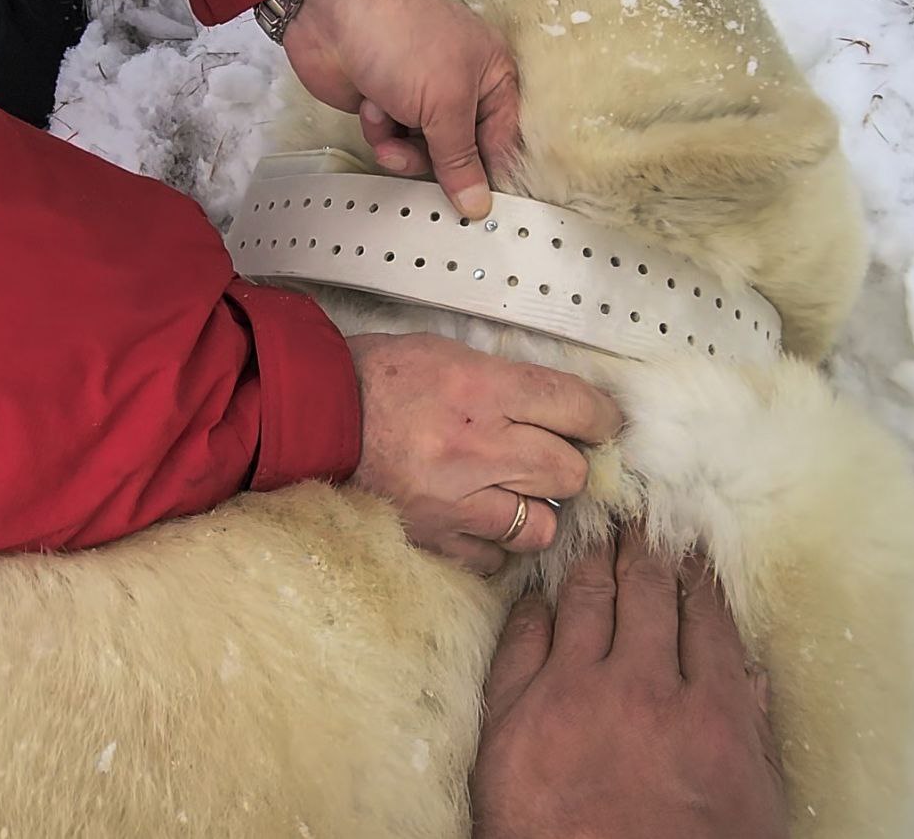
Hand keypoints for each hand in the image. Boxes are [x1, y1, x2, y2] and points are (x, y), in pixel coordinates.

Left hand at [283, 0, 518, 219]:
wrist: (332, 9)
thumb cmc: (404, 39)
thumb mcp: (445, 101)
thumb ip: (460, 159)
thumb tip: (478, 206)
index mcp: (492, 78)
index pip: (502, 143)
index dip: (488, 176)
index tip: (476, 209)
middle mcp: (461, 90)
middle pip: (459, 156)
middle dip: (434, 161)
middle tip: (415, 154)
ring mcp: (420, 98)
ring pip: (421, 154)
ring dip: (401, 148)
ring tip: (386, 124)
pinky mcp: (385, 106)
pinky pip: (391, 142)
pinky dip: (379, 130)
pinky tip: (370, 105)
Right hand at [347, 334, 621, 573]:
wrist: (311, 416)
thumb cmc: (380, 375)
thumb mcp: (447, 353)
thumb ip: (504, 381)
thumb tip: (558, 405)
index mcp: (483, 388)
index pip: (576, 408)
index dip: (602, 418)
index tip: (602, 424)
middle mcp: (479, 445)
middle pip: (570, 472)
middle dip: (567, 464)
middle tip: (549, 455)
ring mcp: (457, 498)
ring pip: (542, 525)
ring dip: (537, 510)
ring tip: (516, 494)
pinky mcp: (434, 535)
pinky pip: (496, 558)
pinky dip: (496, 543)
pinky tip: (481, 520)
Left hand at [472, 529, 787, 838]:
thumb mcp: (749, 813)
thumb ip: (751, 735)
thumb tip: (746, 670)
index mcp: (710, 717)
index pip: (707, 619)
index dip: (700, 575)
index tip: (695, 545)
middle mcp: (642, 690)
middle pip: (647, 593)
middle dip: (648, 547)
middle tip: (644, 515)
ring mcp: (570, 695)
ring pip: (585, 599)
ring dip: (594, 557)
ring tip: (597, 528)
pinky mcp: (512, 713)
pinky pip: (523, 638)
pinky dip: (535, 607)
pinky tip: (541, 591)